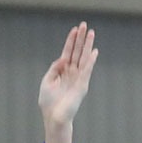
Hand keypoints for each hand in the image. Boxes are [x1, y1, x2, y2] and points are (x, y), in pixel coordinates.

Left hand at [39, 22, 98, 142]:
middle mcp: (72, 72)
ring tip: (91, 33)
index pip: (68, 52)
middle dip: (81, 38)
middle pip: (77, 51)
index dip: (71, 40)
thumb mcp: (47, 81)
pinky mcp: (82, 85)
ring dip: (88, 45)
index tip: (74, 29)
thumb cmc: (48, 102)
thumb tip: (63, 58)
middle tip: (85, 25)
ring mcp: (78, 78)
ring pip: (84, 57)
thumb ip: (55, 68)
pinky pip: (87, 70)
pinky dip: (91, 61)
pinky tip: (94, 51)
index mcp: (63, 71)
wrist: (53, 117)